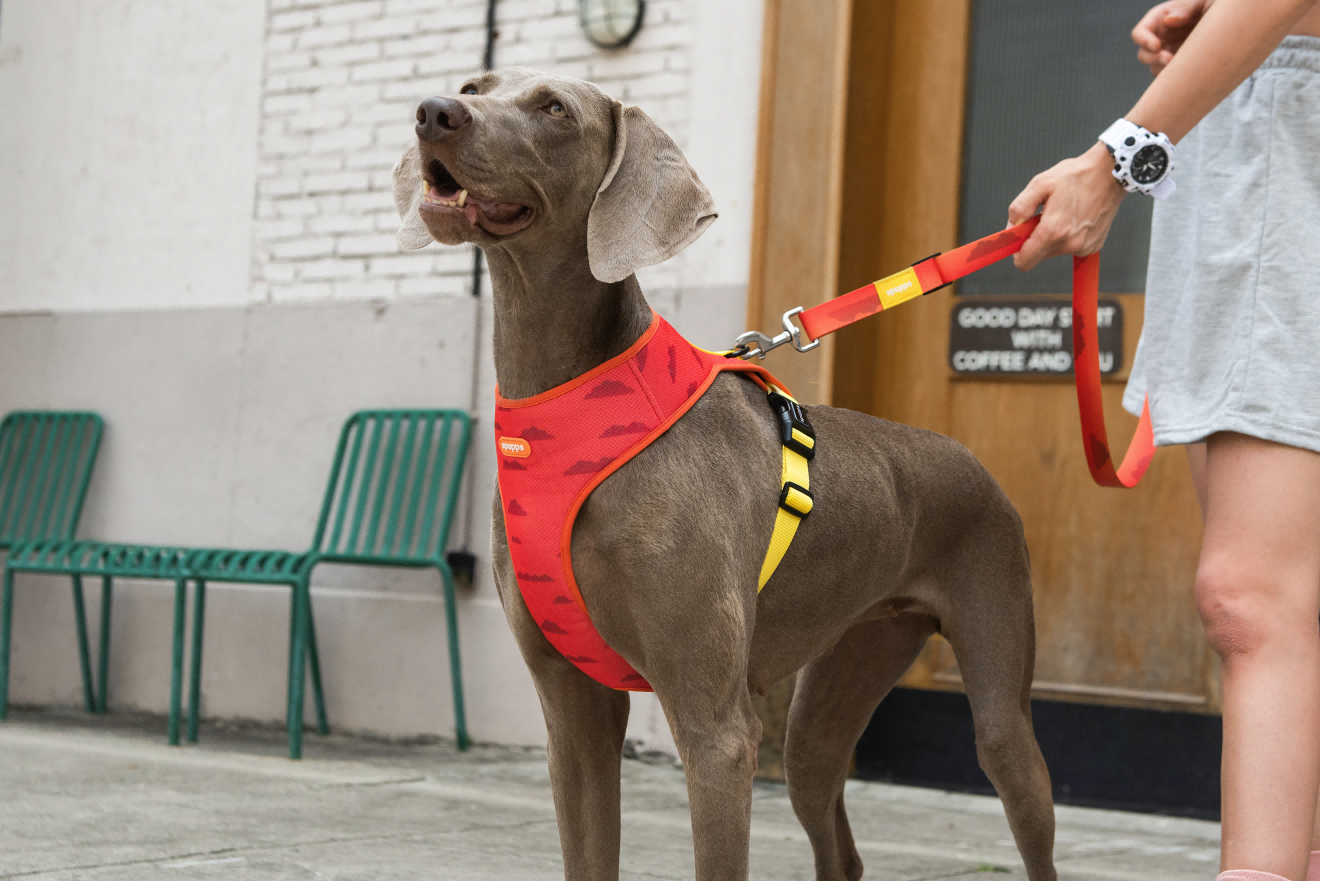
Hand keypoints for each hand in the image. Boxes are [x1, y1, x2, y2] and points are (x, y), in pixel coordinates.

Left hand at [1007, 142, 1126, 270]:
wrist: (1110, 172)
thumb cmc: (1076, 176)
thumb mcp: (1040, 184)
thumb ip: (1020, 208)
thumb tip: (1010, 228)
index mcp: (1053, 231)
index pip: (1024, 261)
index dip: (1016, 250)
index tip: (1018, 237)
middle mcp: (1069, 244)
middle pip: (1038, 254)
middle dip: (1035, 238)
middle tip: (1043, 214)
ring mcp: (1083, 246)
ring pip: (1054, 250)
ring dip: (1052, 236)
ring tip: (1062, 212)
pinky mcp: (1093, 246)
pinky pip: (1070, 247)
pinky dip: (1067, 236)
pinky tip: (1075, 217)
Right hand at [1132, 0, 1209, 73]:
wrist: (1233, 22)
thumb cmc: (1214, 5)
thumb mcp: (1203, 1)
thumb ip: (1186, 8)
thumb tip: (1169, 21)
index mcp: (1160, 19)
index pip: (1140, 32)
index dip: (1144, 40)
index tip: (1157, 46)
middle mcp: (1161, 37)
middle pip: (1143, 54)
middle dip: (1152, 59)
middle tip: (1169, 59)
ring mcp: (1169, 52)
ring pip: (1154, 67)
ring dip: (1163, 69)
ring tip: (1180, 66)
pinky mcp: (1179, 64)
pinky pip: (1169, 77)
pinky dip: (1173, 77)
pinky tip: (1188, 71)